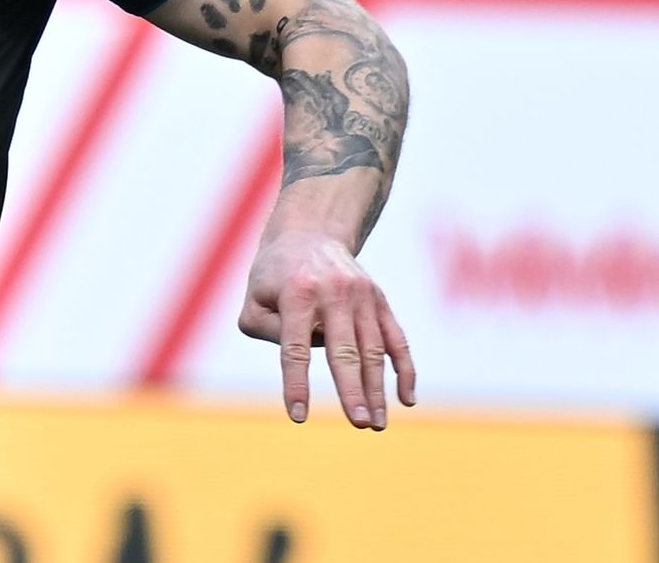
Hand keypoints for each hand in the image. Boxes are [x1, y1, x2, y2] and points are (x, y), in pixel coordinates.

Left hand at [238, 230, 414, 429]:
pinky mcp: (379, 300)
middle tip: (360, 424)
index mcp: (296, 293)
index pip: (295, 348)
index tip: (298, 416)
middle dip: (353, 390)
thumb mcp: (253, 299)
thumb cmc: (274, 275)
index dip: (296, 384)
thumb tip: (300, 362)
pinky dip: (404, 369)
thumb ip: (266, 332)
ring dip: (377, 390)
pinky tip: (405, 400)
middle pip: (344, 350)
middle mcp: (333, 293)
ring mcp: (361, 296)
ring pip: (374, 349)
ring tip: (376, 424)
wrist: (309, 233)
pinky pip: (396, 339)